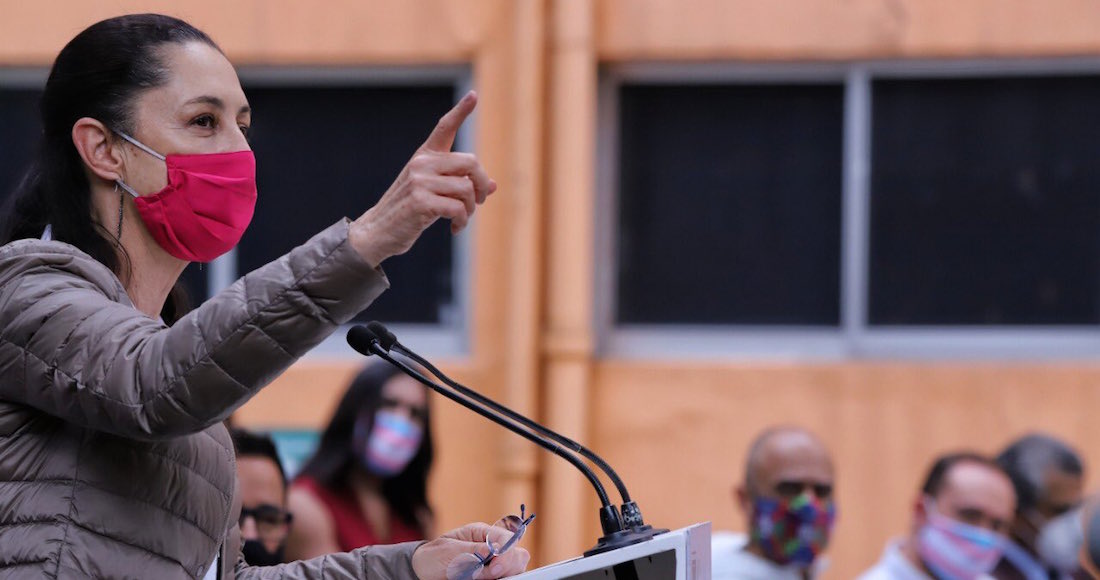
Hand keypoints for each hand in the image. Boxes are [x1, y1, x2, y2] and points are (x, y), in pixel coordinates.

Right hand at [350, 90, 496, 266]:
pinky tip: (454, 228)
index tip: (474, 95)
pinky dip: (461, 221)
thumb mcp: (435, 193)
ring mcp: (420, 181)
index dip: (461, 111)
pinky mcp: (420, 201)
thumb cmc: (409, 212)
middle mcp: (422, 163)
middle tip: (478, 202)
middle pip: (471, 163)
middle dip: (480, 185)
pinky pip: (457, 208)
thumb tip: (492, 186)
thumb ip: (459, 186)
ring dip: (470, 209)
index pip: (444, 128)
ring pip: (466, 189)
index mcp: (424, 156)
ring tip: (461, 219)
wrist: (378, 231)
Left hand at [411, 522, 530, 579]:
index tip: (495, 565)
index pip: (507, 537)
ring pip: (515, 570)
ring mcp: (493, 565)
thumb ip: (471, 550)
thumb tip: (492, 550)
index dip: (506, 551)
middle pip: (518, 555)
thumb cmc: (434, 556)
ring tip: (480, 577)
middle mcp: (492, 548)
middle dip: (508, 564)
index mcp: (483, 533)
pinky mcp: (491, 578)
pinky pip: (504, 579)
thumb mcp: (449, 550)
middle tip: (490, 573)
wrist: (423, 573)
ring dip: (504, 575)